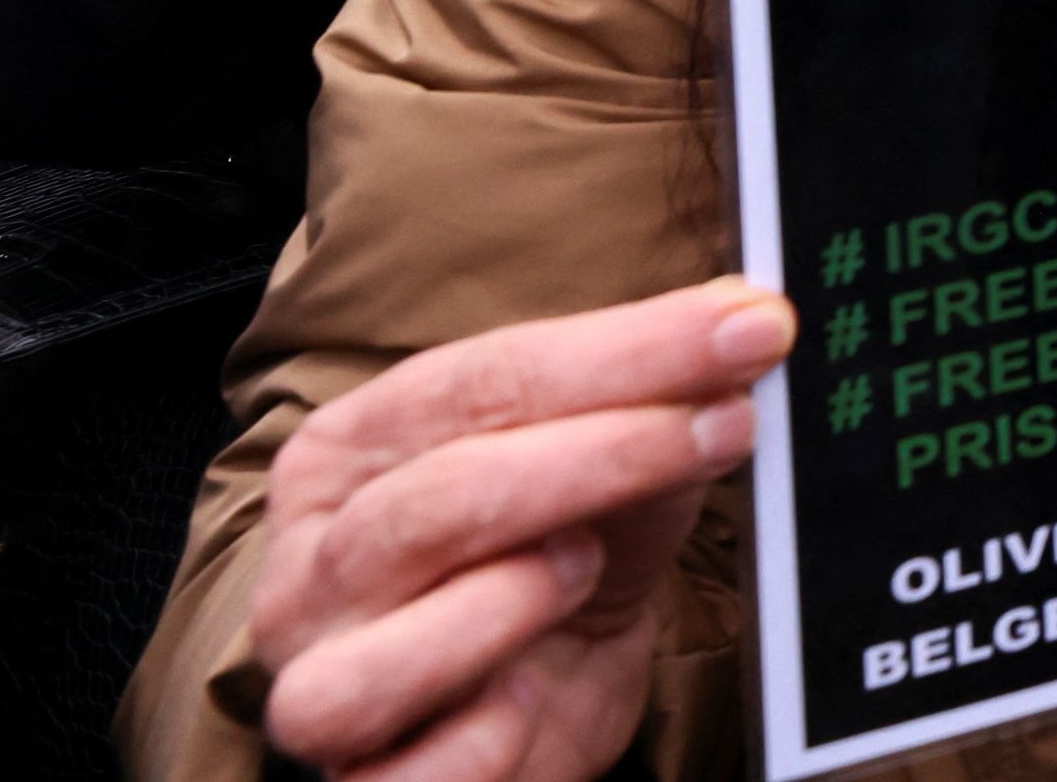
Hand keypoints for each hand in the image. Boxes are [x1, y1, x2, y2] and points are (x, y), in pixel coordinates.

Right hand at [247, 278, 788, 781]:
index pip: (473, 385)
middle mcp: (311, 570)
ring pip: (378, 658)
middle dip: (602, 455)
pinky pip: (417, 774)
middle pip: (438, 503)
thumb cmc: (560, 553)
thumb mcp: (606, 454)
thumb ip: (656, 389)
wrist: (547, 692)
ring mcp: (322, 685)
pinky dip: (489, 736)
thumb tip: (742, 319)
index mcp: (348, 455)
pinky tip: (534, 696)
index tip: (745, 331)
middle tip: (726, 423)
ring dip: (511, 603)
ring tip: (586, 568)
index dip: (619, 353)